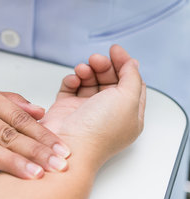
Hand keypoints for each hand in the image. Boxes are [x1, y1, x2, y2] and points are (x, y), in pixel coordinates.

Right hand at [40, 45, 145, 169]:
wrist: (68, 146)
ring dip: (87, 71)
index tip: (115, 51)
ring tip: (83, 69)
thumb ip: (132, 78)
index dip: (124, 65)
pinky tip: (73, 80)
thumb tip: (131, 63)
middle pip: (109, 80)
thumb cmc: (98, 131)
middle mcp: (108, 113)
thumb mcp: (127, 99)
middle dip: (103, 66)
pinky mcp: (66, 109)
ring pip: (89, 82)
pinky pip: (70, 88)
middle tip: (97, 59)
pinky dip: (71, 80)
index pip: (130, 83)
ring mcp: (86, 111)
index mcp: (128, 114)